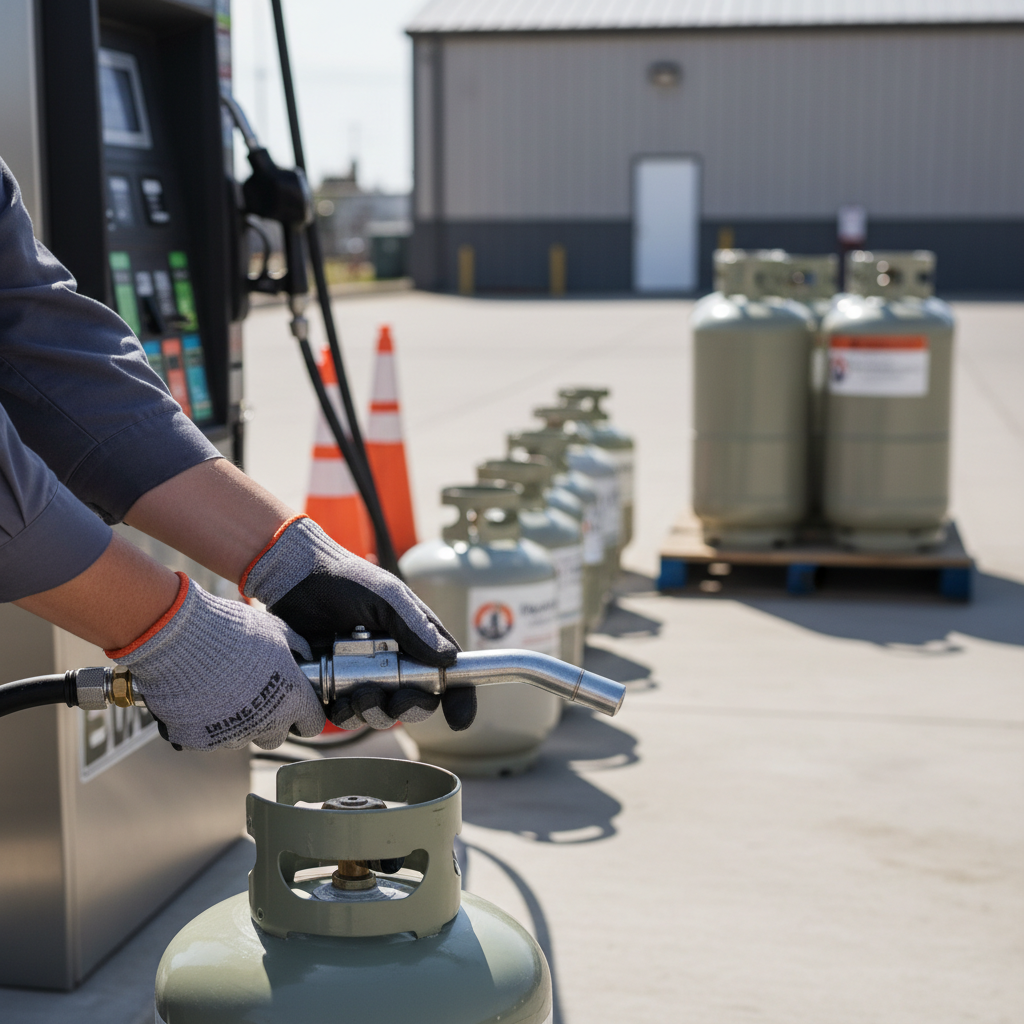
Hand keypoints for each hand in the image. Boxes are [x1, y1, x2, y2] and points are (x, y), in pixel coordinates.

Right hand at [107, 572, 324, 749]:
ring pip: (242, 737)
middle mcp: (265, 723)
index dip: (305, 715)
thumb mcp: (277, 630)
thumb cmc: (233, 630)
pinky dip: (205, 724)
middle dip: (270, 722)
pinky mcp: (201, 740)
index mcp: (291, 699)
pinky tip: (199, 699)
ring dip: (237, 721)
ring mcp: (232, 735)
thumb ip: (297, 648)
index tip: (296, 708)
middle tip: (255, 697)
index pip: (312, 725)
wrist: (182, 637)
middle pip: (275, 737)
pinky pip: (209, 737)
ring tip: (222, 691)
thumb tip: (304, 656)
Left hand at [241, 516, 475, 731]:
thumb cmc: (346, 580)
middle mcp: (393, 662)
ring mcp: (363, 676)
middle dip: (409, 708)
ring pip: (379, 714)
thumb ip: (415, 626)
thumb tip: (448, 658)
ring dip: (374, 713)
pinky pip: (345, 715)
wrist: (295, 579)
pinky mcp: (333, 687)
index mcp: (415, 640)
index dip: (458, 699)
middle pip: (414, 702)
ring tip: (359, 694)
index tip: (459, 718)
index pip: (446, 675)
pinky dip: (345, 714)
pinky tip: (337, 700)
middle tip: (397, 699)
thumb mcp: (386, 597)